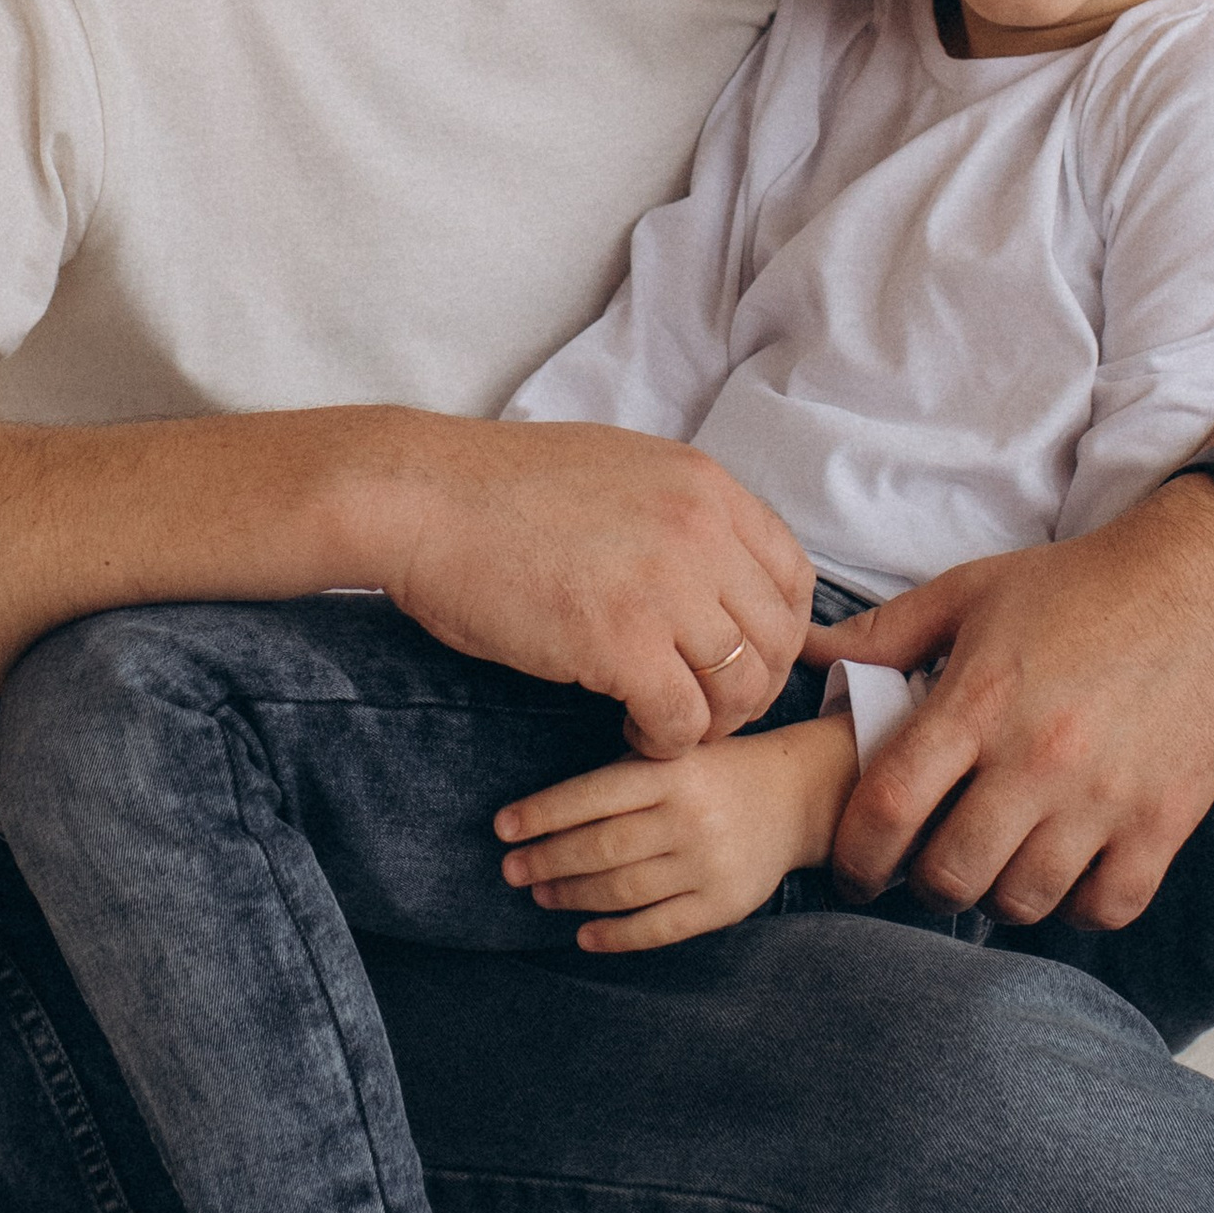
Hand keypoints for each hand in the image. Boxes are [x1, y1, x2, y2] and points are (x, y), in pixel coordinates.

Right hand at [367, 415, 814, 752]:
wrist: (421, 499)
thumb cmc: (497, 490)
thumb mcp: (617, 470)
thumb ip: (675, 511)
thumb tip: (707, 563)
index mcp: (704, 485)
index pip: (792, 573)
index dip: (776, 631)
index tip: (743, 658)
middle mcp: (701, 531)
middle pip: (774, 638)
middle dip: (749, 687)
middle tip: (705, 707)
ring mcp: (666, 587)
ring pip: (739, 686)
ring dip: (711, 721)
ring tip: (665, 724)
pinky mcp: (621, 644)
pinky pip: (682, 721)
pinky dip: (665, 742)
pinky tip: (632, 734)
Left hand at [492, 710, 859, 951]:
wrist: (794, 797)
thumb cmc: (712, 774)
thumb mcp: (673, 753)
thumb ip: (620, 775)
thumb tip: (540, 817)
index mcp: (673, 770)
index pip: (594, 793)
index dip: (543, 812)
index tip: (502, 828)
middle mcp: (691, 816)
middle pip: (603, 846)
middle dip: (548, 860)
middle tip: (512, 870)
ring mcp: (710, 864)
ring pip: (624, 889)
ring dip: (572, 896)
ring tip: (541, 894)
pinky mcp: (725, 904)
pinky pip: (659, 928)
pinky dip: (615, 936)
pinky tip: (584, 935)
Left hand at [806, 482, 1213, 928]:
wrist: (1210, 577)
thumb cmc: (1082, 583)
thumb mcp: (974, 591)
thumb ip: (885, 633)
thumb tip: (808, 654)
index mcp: (979, 701)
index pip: (886, 809)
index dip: (857, 855)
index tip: (858, 865)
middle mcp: (1036, 759)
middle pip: (950, 874)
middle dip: (924, 881)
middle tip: (931, 862)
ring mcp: (1104, 798)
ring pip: (1022, 901)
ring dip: (997, 895)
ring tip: (998, 864)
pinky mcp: (1164, 821)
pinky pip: (1104, 908)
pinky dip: (1076, 904)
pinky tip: (1067, 870)